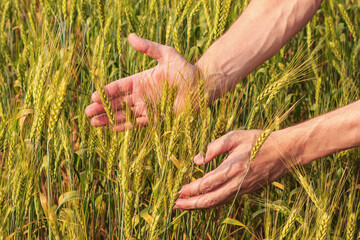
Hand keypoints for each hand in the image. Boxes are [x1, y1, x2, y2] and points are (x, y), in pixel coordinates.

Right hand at [85, 33, 197, 130]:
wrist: (200, 86)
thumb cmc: (185, 69)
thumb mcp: (166, 54)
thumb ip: (148, 47)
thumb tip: (129, 36)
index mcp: (140, 80)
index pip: (119, 87)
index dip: (106, 92)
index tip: (94, 96)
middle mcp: (141, 95)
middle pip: (117, 102)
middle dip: (103, 107)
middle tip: (87, 112)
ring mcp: (147, 107)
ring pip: (124, 114)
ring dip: (109, 118)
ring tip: (94, 122)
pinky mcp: (155, 118)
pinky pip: (137, 123)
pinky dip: (124, 126)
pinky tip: (112, 128)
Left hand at [174, 130, 290, 209]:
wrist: (284, 152)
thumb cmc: (259, 141)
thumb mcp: (234, 136)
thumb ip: (214, 147)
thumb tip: (197, 160)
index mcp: (232, 168)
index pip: (206, 184)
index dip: (190, 189)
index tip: (176, 191)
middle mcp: (237, 183)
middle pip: (209, 200)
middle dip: (190, 204)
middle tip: (174, 205)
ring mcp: (242, 189)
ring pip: (217, 203)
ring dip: (199, 206)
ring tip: (184, 206)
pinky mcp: (246, 191)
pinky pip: (225, 200)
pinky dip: (211, 203)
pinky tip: (203, 201)